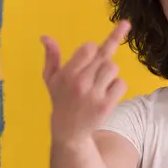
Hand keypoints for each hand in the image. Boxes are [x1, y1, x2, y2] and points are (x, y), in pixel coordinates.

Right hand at [41, 21, 130, 143]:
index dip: (92, 48)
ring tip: (100, 83)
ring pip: (113, 68)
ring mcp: (94, 95)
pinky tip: (106, 94)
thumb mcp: (51, 79)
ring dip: (110, 73)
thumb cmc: (61, 100)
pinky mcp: (106, 105)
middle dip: (102, 61)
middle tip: (95, 73)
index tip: (92, 52)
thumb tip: (45, 36)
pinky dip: (117, 86)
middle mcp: (80, 83)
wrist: (68, 132)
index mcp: (67, 74)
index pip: (89, 48)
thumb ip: (51, 57)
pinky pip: (121, 84)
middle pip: (104, 57)